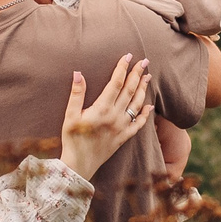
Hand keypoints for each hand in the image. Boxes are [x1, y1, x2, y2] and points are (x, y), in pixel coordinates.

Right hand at [58, 54, 154, 180]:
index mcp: (102, 109)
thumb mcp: (70, 116)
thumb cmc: (72, 140)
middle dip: (137, 74)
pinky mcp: (124, 137)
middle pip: (129, 91)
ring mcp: (122, 127)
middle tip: (144, 61)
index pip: (116, 83)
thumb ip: (76, 94)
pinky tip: (150, 106)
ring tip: (148, 77)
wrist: (80, 165)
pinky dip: (146, 114)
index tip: (128, 56)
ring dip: (143, 89)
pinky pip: (139, 124)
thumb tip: (78, 73)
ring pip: (137, 105)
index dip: (122, 68)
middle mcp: (115, 116)